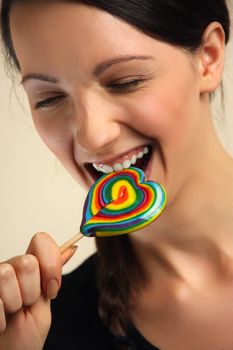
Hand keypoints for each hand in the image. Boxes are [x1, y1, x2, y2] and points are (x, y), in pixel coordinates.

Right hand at [0, 232, 75, 349]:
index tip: (52, 288)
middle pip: (27, 261)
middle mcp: (9, 268)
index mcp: (29, 268)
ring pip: (6, 275)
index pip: (41, 240)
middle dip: (32, 290)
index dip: (50, 262)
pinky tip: (1, 322)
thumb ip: (52, 277)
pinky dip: (0, 318)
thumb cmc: (25, 335)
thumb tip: (72, 248)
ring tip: (11, 312)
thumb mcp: (44, 304)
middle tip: (26, 305)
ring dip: (14, 303)